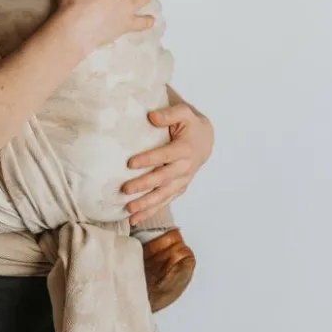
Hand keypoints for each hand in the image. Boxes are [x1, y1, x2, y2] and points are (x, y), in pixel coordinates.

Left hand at [121, 97, 214, 224]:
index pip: (164, 155)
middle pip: (162, 179)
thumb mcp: (183, 113)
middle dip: (143, 185)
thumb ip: (168, 114)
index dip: (148, 160)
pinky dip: (151, 211)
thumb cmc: (190, 125)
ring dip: (146, 204)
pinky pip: (165, 202)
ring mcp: (182, 181)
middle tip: (125, 190)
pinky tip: (136, 219)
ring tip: (129, 211)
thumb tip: (151, 117)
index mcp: (185, 149)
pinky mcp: (179, 189)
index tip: (130, 163)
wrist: (205, 141)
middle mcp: (185, 168)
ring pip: (163, 195)